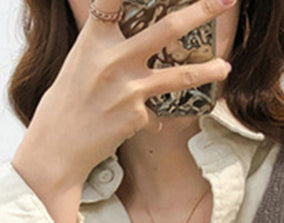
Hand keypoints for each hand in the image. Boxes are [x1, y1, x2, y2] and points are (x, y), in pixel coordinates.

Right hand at [11, 0, 233, 222]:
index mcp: (94, 38)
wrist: (57, 146)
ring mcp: (127, 88)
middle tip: (225, 0)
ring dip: (207, 71)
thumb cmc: (67, 102)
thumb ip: (107, 46)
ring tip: (225, 67)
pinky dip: (152, 121)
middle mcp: (113, 58)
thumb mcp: (81, 62)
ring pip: (178, 75)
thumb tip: (137, 37)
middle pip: (165, 28)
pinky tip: (145, 127)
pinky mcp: (135, 116)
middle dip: (200, 11)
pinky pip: (155, 115)